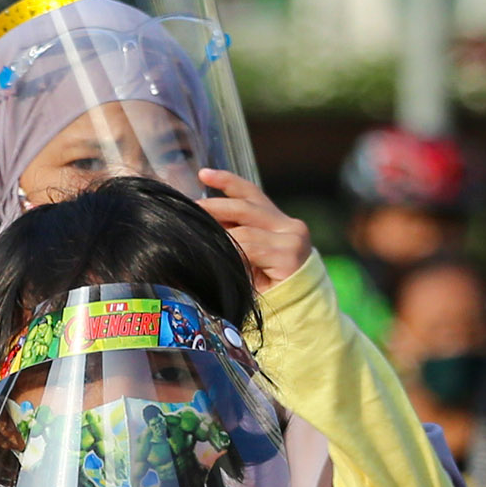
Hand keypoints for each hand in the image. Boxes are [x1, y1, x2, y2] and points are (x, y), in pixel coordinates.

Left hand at [194, 168, 314, 290]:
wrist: (295, 313)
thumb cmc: (265, 287)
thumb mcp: (247, 255)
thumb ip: (234, 235)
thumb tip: (202, 219)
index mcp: (279, 222)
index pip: (251, 194)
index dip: (227, 181)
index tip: (203, 173)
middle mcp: (290, 226)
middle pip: (245, 207)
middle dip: (214, 206)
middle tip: (190, 208)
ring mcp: (292, 240)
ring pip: (245, 231)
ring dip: (219, 236)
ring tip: (198, 237)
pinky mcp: (290, 256)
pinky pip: (250, 249)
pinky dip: (232, 253)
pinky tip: (218, 258)